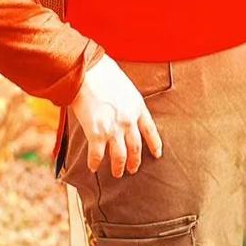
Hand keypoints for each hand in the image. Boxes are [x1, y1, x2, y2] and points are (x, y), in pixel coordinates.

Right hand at [69, 55, 163, 176]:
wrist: (88, 71)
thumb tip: (126, 111)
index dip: (155, 145)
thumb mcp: (126, 87)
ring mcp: (114, 129)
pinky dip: (95, 163)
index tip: (157, 154)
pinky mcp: (97, 133)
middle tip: (133, 169)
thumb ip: (129, 103)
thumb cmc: (105, 73)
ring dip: (119, 167)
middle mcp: (129, 121)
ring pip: (120, 156)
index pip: (151, 131)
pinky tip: (93, 167)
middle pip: (136, 148)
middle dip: (135, 161)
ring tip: (118, 173)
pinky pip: (97, 155)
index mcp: (138, 107)